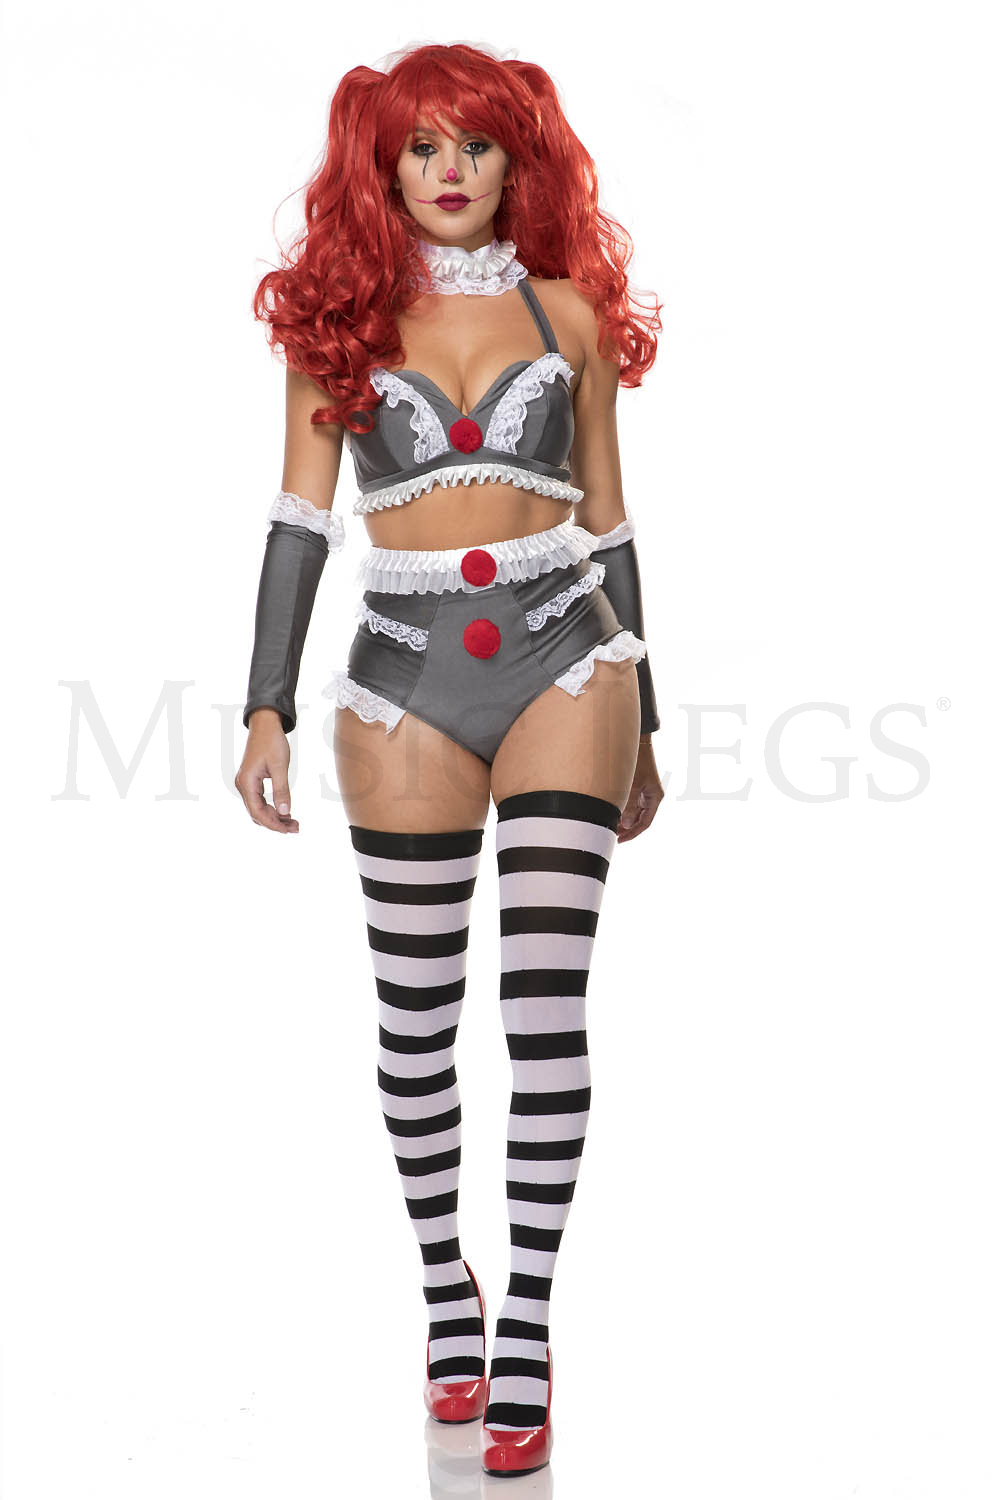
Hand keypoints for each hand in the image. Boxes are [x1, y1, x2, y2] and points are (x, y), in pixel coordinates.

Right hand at [235, 708, 298, 832]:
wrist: (265, 724)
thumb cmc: (272, 742)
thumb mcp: (280, 767)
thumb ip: (282, 790)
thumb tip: (285, 812)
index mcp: (246, 782)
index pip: (257, 812)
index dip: (273, 824)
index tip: (288, 830)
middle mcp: (242, 785)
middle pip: (257, 813)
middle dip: (275, 823)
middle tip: (296, 828)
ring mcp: (246, 783)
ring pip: (258, 808)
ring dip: (274, 817)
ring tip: (293, 822)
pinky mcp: (251, 781)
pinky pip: (260, 800)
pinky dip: (272, 808)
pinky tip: (285, 811)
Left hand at [617, 735, 663, 842]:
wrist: (635, 739)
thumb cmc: (635, 760)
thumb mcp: (630, 785)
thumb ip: (628, 806)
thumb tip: (626, 825)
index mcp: (655, 797)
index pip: (645, 822)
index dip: (632, 833)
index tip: (619, 840)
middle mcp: (650, 796)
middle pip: (639, 819)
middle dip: (626, 828)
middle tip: (611, 836)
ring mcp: (643, 790)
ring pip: (633, 811)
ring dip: (622, 819)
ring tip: (608, 826)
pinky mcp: (635, 784)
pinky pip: (629, 802)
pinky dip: (620, 809)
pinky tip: (610, 813)